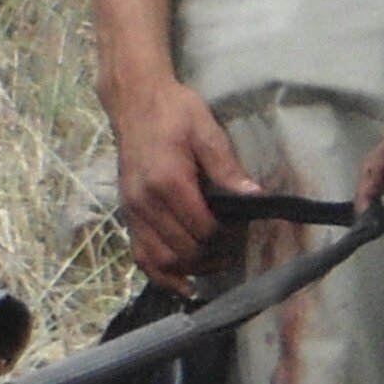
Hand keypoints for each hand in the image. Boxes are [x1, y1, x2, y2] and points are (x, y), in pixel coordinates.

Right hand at [108, 73, 254, 289]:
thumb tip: (257, 197)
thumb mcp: (207, 131)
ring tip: (213, 264)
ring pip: (160, 261)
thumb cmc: (175, 112)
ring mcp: (132, 211)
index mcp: (168, 182)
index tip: (241, 231)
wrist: (135, 101)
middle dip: (211, 257)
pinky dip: (160, 274)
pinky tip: (182, 282)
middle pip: (183, 251)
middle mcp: (146, 202)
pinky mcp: (127, 215)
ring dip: (188, 270)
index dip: (225, 239)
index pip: (202, 230)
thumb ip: (228, 169)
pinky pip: (140, 256)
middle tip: (232, 250)